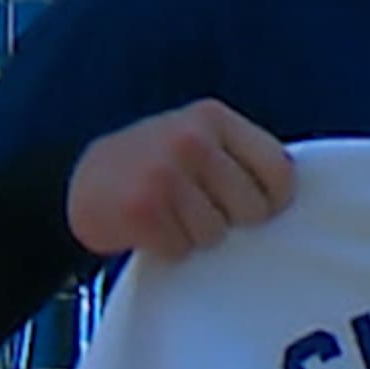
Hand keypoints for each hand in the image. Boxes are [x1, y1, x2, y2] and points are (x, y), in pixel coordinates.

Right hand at [68, 100, 296, 261]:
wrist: (78, 184)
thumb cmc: (156, 165)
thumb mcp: (199, 139)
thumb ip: (241, 155)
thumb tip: (292, 192)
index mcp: (215, 118)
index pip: (280, 171)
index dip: (274, 200)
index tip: (256, 207)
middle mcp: (191, 140)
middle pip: (252, 209)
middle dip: (232, 220)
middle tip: (201, 210)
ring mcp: (163, 173)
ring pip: (216, 234)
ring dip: (197, 237)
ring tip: (173, 217)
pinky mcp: (139, 210)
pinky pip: (180, 250)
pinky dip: (169, 249)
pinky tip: (152, 230)